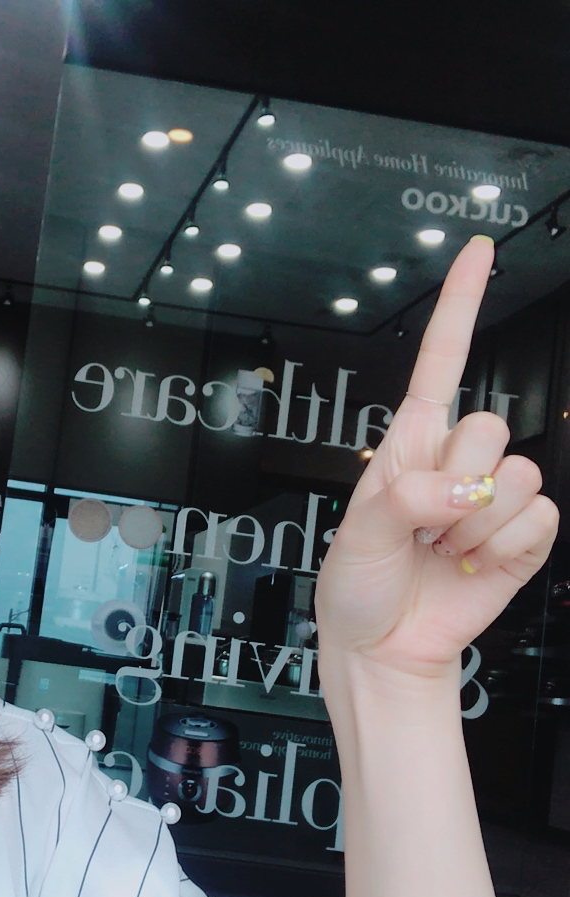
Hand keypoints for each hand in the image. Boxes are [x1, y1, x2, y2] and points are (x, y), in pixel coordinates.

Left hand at [314, 235, 559, 678]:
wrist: (383, 643)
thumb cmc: (358, 584)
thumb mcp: (358, 535)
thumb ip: (405, 498)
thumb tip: (463, 489)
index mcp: (409, 446)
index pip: (440, 362)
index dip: (459, 306)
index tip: (477, 251)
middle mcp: (456, 463)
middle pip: (492, 425)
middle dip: (455, 481)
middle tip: (422, 525)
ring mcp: (493, 500)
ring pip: (521, 475)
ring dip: (475, 526)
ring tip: (442, 550)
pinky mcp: (522, 537)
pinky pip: (541, 519)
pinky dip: (504, 548)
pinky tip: (472, 564)